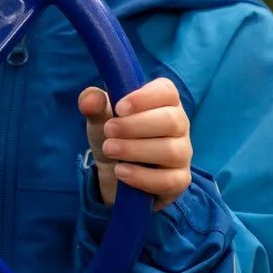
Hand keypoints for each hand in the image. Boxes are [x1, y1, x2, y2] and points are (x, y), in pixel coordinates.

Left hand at [78, 77, 191, 210]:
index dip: (144, 97)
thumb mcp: (101, 119)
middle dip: (135, 125)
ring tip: (110, 149)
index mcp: (165, 102)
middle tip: (109, 130)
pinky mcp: (179, 180)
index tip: (119, 107)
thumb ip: (95, 106)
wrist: (115, 173)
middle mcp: (179, 125)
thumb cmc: (115, 137)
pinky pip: (169, 180)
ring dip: (135, 150)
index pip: (167, 91)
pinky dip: (142, 177)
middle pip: (171, 120)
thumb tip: (90, 99)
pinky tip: (121, 172)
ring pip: (170, 151)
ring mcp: (182, 153)